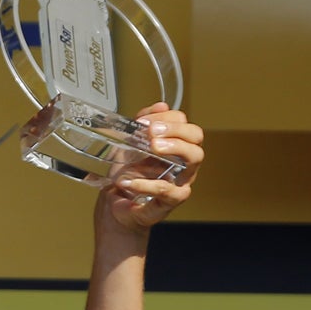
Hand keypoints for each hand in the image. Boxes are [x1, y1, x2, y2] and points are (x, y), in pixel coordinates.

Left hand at [93, 105, 201, 237]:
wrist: (114, 204)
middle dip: (175, 129)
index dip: (166, 118)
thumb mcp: (129, 143)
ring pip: (195, 157)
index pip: (183, 122)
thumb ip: (143, 123)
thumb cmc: (126, 173)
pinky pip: (167, 189)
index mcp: (175, 144)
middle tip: (153, 132)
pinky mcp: (172, 200)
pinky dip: (147, 184)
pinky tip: (130, 182)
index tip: (143, 122)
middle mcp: (184, 160)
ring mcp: (182, 179)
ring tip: (152, 147)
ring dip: (174, 147)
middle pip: (196, 136)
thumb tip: (161, 105)